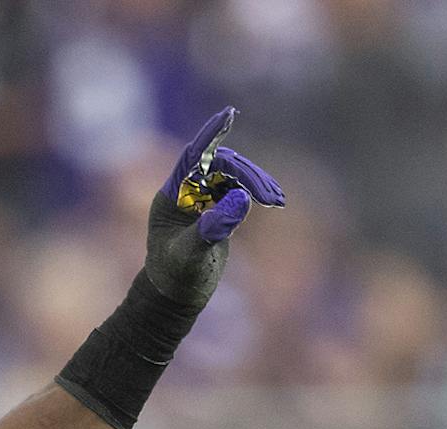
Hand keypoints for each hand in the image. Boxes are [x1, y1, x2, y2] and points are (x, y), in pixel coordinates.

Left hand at [144, 107, 285, 309]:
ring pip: (234, 174)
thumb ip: (214, 227)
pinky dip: (257, 191)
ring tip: (275, 199)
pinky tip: (274, 199)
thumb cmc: (176, 278)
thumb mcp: (192, 255)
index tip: (228, 113)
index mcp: (171, 195)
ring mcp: (202, 197)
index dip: (210, 134)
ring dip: (255, 182)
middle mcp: (185, 191)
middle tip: (270, 197)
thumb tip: (240, 199)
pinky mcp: (218, 206)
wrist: (176, 296)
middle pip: (221, 164)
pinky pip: (240, 187)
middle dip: (247, 174)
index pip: (192, 156)